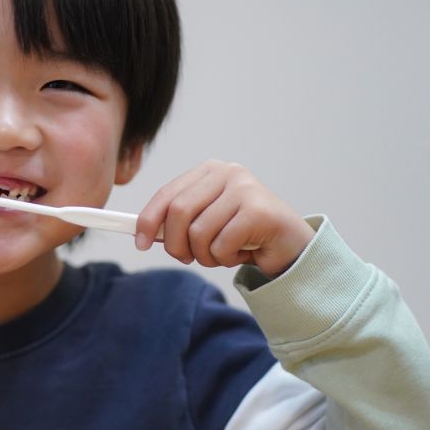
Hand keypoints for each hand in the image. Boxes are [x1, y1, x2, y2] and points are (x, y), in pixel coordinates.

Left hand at [134, 160, 314, 278]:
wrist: (290, 246)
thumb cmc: (244, 234)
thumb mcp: (205, 222)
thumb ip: (178, 221)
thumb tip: (142, 231)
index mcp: (209, 171)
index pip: (167, 193)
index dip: (148, 219)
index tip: (139, 243)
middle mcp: (226, 172)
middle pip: (178, 213)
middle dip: (176, 244)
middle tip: (189, 258)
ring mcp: (244, 188)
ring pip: (198, 233)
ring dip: (206, 255)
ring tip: (225, 252)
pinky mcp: (257, 210)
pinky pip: (221, 245)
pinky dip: (226, 258)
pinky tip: (244, 251)